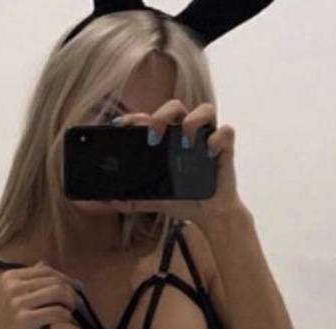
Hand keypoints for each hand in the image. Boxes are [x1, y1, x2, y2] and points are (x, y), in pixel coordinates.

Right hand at [0, 262, 79, 328]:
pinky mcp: (25, 319)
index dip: (66, 279)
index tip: (78, 289)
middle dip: (71, 291)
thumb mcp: (17, 301)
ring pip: (58, 292)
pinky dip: (66, 317)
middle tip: (77, 305)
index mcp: (9, 277)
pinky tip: (67, 322)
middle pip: (54, 280)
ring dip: (71, 303)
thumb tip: (44, 261)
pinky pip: (57, 312)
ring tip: (71, 313)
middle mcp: (11, 286)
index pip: (46, 270)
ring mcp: (16, 302)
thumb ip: (30, 282)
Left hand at [103, 99, 244, 230]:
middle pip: (175, 106)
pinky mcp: (225, 150)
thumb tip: (110, 202)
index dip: (135, 117)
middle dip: (161, 115)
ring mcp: (207, 139)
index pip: (151, 118)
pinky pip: (226, 132)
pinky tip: (208, 153)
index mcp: (169, 140)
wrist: (210, 215)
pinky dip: (217, 139)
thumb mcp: (155, 199)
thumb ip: (134, 199)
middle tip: (152, 137)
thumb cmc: (185, 201)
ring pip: (205, 109)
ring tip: (184, 142)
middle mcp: (188, 134)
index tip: (121, 125)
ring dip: (192, 121)